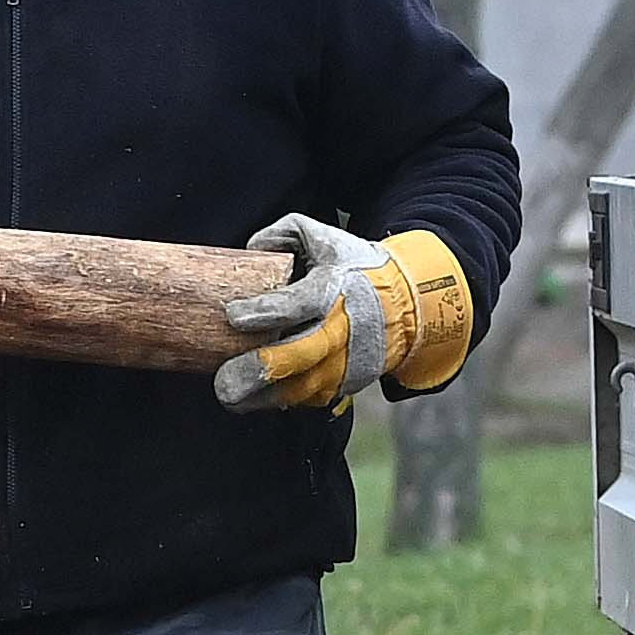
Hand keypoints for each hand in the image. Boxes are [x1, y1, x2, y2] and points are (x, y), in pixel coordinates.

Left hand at [213, 215, 473, 415]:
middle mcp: (343, 328)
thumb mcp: (325, 237)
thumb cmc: (356, 268)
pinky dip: (284, 402)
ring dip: (265, 396)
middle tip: (224, 381)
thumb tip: (252, 249)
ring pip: (304, 386)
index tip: (232, 316)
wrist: (410, 303)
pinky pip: (313, 398)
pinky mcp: (349, 381)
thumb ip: (286, 233)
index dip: (265, 311)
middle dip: (260, 370)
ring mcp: (348, 360)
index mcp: (336, 288)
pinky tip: (255, 401)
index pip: (298, 303)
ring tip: (230, 398)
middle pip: (300, 355)